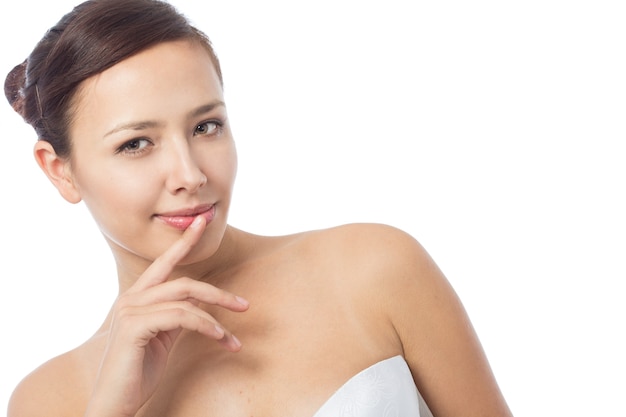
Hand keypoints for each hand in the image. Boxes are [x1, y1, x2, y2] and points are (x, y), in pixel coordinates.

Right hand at [84, 216, 248, 416]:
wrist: (115, 402)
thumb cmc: (138, 371)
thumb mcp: (162, 338)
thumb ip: (176, 317)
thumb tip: (201, 307)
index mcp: (138, 297)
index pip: (165, 263)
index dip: (184, 241)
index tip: (202, 222)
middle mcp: (131, 298)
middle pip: (184, 282)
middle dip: (217, 293)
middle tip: (244, 305)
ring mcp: (130, 311)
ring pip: (185, 299)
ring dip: (216, 318)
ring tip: (232, 339)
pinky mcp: (134, 326)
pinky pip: (180, 317)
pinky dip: (204, 325)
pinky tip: (219, 337)